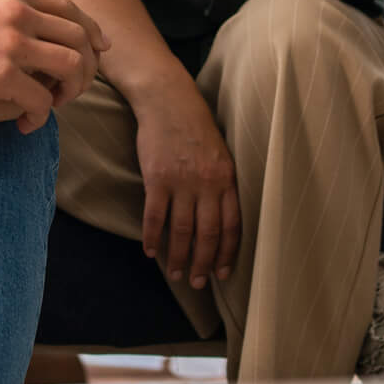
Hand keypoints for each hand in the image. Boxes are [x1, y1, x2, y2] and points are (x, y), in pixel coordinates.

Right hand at [0, 0, 110, 131]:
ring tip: (55, 104)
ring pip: (70, 67)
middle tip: (76, 87)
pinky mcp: (1, 75)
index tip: (100, 50)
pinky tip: (27, 122)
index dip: (91, 31)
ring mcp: (12, 42)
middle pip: (78, 39)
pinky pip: (41, 98)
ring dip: (71, 90)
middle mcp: (20, 11)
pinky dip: (41, 114)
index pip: (70, 9)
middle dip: (86, 66)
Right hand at [133, 80, 241, 287]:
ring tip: (176, 274)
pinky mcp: (157, 179)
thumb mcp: (221, 153)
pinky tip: (151, 251)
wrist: (168, 100)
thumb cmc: (196, 126)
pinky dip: (152, 237)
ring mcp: (181, 182)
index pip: (232, 225)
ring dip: (178, 256)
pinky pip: (155, 216)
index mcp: (227, 179)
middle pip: (208, 234)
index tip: (221, 272)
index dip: (227, 253)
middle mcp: (207, 184)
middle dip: (203, 263)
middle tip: (197, 283)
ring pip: (182, 231)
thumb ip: (223, 183)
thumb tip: (222, 215)